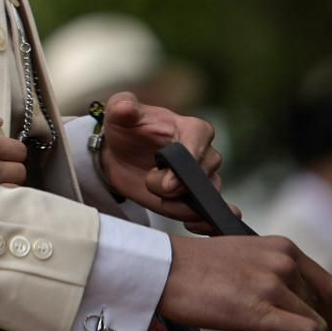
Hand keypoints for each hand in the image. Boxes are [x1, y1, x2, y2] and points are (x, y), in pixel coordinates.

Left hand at [97, 92, 234, 231]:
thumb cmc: (126, 129)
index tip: (168, 173)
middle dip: (175, 185)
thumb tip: (126, 108)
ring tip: (159, 200)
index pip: (200, 141)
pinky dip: (207, 222)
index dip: (186, 158)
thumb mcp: (118, 113)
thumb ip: (122, 107)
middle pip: (203, 175)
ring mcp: (204, 180)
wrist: (120, 156)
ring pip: (206, 198)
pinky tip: (194, 224)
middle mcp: (206, 155)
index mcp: (193, 129)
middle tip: (150, 182)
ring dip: (181, 205)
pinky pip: (213, 214)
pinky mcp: (197, 202)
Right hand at [160, 235, 331, 330]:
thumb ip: (270, 270)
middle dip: (322, 329)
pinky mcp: (263, 310)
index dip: (326, 311)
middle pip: (326, 306)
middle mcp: (282, 261)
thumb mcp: (241, 255)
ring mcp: (273, 285)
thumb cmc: (192, 266)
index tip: (318, 324)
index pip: (325, 284)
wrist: (163, 269)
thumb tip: (287, 301)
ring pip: (318, 324)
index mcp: (279, 246)